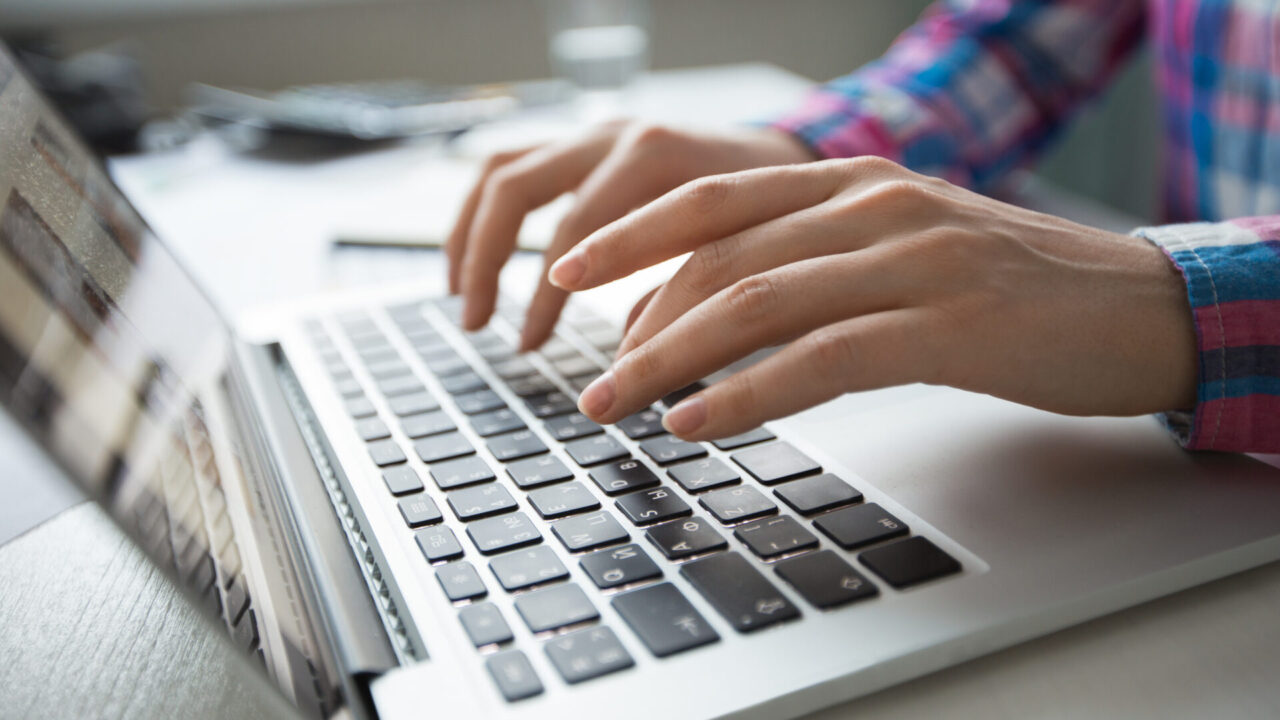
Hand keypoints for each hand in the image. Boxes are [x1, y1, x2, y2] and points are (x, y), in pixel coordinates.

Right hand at [445, 121, 814, 348]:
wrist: (790, 162)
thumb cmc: (773, 217)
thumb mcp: (740, 253)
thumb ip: (683, 294)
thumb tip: (628, 364)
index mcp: (654, 157)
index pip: (575, 228)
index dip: (545, 294)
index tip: (530, 346)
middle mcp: (614, 135)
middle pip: (517, 186)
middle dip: (487, 259)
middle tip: (477, 324)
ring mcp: (594, 134)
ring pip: (502, 170)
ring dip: (470, 234)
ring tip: (462, 296)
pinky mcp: (584, 144)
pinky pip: (513, 167)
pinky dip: (485, 216)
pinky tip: (478, 262)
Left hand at [549, 156, 1198, 438]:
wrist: (1135, 305)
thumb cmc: (1009, 287)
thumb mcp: (899, 250)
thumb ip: (814, 265)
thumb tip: (714, 319)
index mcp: (854, 180)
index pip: (713, 197)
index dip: (631, 235)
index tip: (568, 274)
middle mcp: (873, 204)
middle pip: (719, 254)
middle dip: (636, 320)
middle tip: (589, 379)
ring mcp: (911, 259)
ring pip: (756, 301)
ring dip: (670, 361)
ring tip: (619, 406)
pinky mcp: (947, 325)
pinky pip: (820, 358)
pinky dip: (747, 394)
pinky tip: (699, 424)